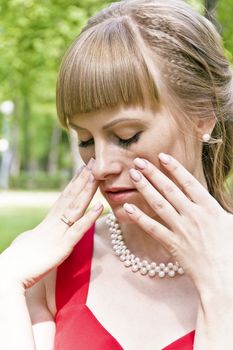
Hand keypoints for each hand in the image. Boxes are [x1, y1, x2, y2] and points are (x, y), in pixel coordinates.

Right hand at [0, 160, 102, 291]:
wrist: (7, 273)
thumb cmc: (17, 262)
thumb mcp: (30, 244)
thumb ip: (38, 237)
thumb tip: (37, 234)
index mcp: (48, 223)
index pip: (63, 198)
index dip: (74, 183)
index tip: (82, 170)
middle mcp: (54, 223)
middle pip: (70, 197)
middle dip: (82, 179)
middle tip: (92, 162)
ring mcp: (58, 233)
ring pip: (76, 207)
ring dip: (87, 190)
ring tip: (97, 174)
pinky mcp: (62, 247)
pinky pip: (78, 230)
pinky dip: (90, 218)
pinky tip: (100, 207)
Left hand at [123, 153, 232, 292]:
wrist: (224, 279)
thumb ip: (224, 210)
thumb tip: (216, 199)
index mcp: (210, 208)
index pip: (189, 182)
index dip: (175, 168)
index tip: (162, 156)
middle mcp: (193, 215)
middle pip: (170, 189)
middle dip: (154, 173)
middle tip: (139, 161)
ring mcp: (181, 229)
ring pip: (159, 204)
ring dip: (145, 188)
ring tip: (133, 176)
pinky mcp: (172, 244)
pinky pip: (152, 228)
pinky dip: (139, 217)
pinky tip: (128, 207)